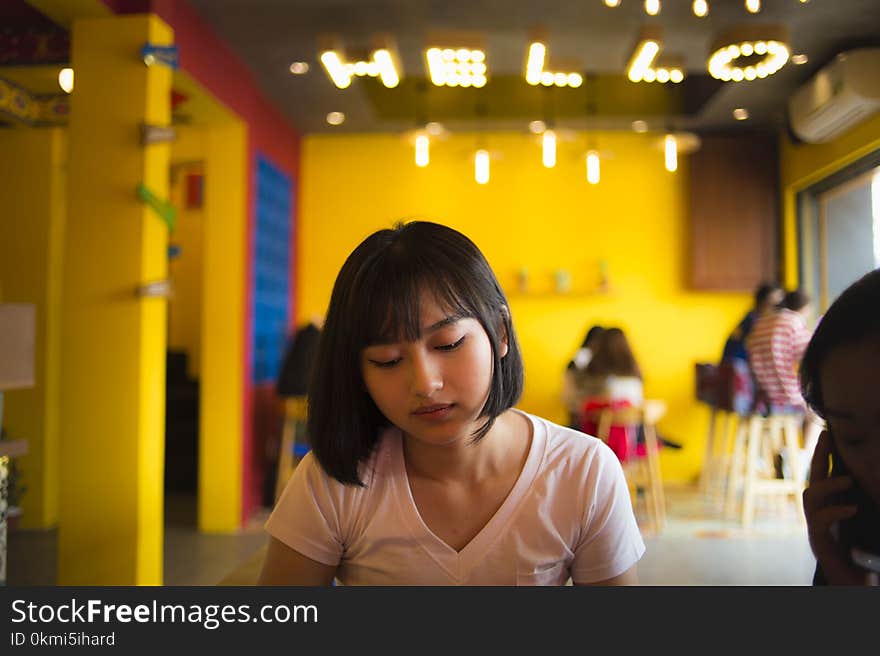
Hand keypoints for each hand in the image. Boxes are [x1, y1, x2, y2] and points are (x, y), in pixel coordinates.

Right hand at [803, 431, 867, 584]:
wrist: (851, 582)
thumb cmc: (860, 554)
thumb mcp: (865, 521)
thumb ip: (862, 502)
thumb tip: (873, 476)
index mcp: (831, 503)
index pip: (826, 471)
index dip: (827, 451)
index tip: (831, 429)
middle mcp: (819, 510)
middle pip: (814, 475)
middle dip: (820, 453)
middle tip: (827, 434)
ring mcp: (816, 524)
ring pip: (811, 496)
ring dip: (827, 485)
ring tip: (848, 480)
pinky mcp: (820, 540)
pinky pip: (821, 521)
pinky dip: (836, 512)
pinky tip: (852, 509)